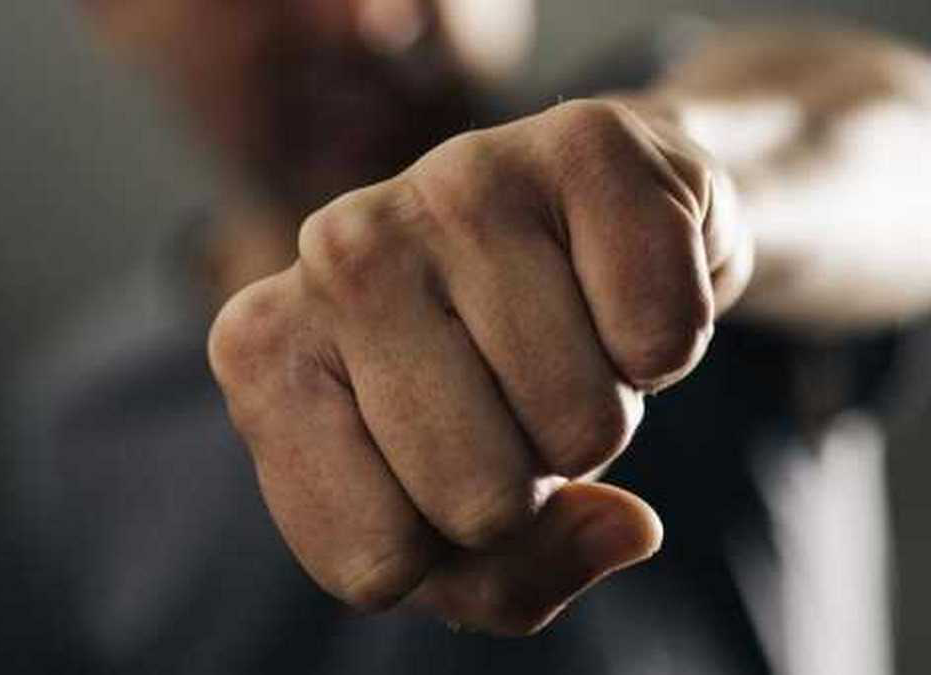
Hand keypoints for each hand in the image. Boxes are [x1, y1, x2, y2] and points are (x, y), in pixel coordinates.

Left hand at [208, 99, 751, 634]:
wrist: (579, 230)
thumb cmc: (489, 384)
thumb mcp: (454, 520)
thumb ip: (509, 580)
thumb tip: (627, 529)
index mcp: (262, 351)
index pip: (374, 561)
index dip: (448, 550)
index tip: (447, 466)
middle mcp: (333, 249)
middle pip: (478, 502)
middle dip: (533, 479)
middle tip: (517, 397)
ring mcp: (453, 180)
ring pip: (581, 425)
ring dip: (602, 410)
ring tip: (564, 336)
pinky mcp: (582, 140)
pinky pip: (661, 337)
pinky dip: (669, 341)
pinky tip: (616, 281)